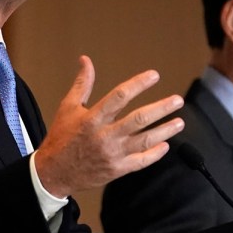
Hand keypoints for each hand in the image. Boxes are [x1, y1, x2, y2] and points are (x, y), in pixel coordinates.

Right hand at [33, 56, 183, 197]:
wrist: (53, 172)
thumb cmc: (61, 138)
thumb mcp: (68, 108)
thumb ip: (82, 84)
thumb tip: (86, 60)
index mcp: (92, 118)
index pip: (120, 96)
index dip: (139, 84)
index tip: (154, 76)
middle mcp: (104, 136)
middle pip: (139, 120)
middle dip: (161, 109)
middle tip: (177, 100)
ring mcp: (112, 154)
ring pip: (144, 141)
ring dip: (165, 131)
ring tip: (179, 122)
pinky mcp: (116, 170)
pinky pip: (140, 162)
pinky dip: (155, 154)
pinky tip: (165, 145)